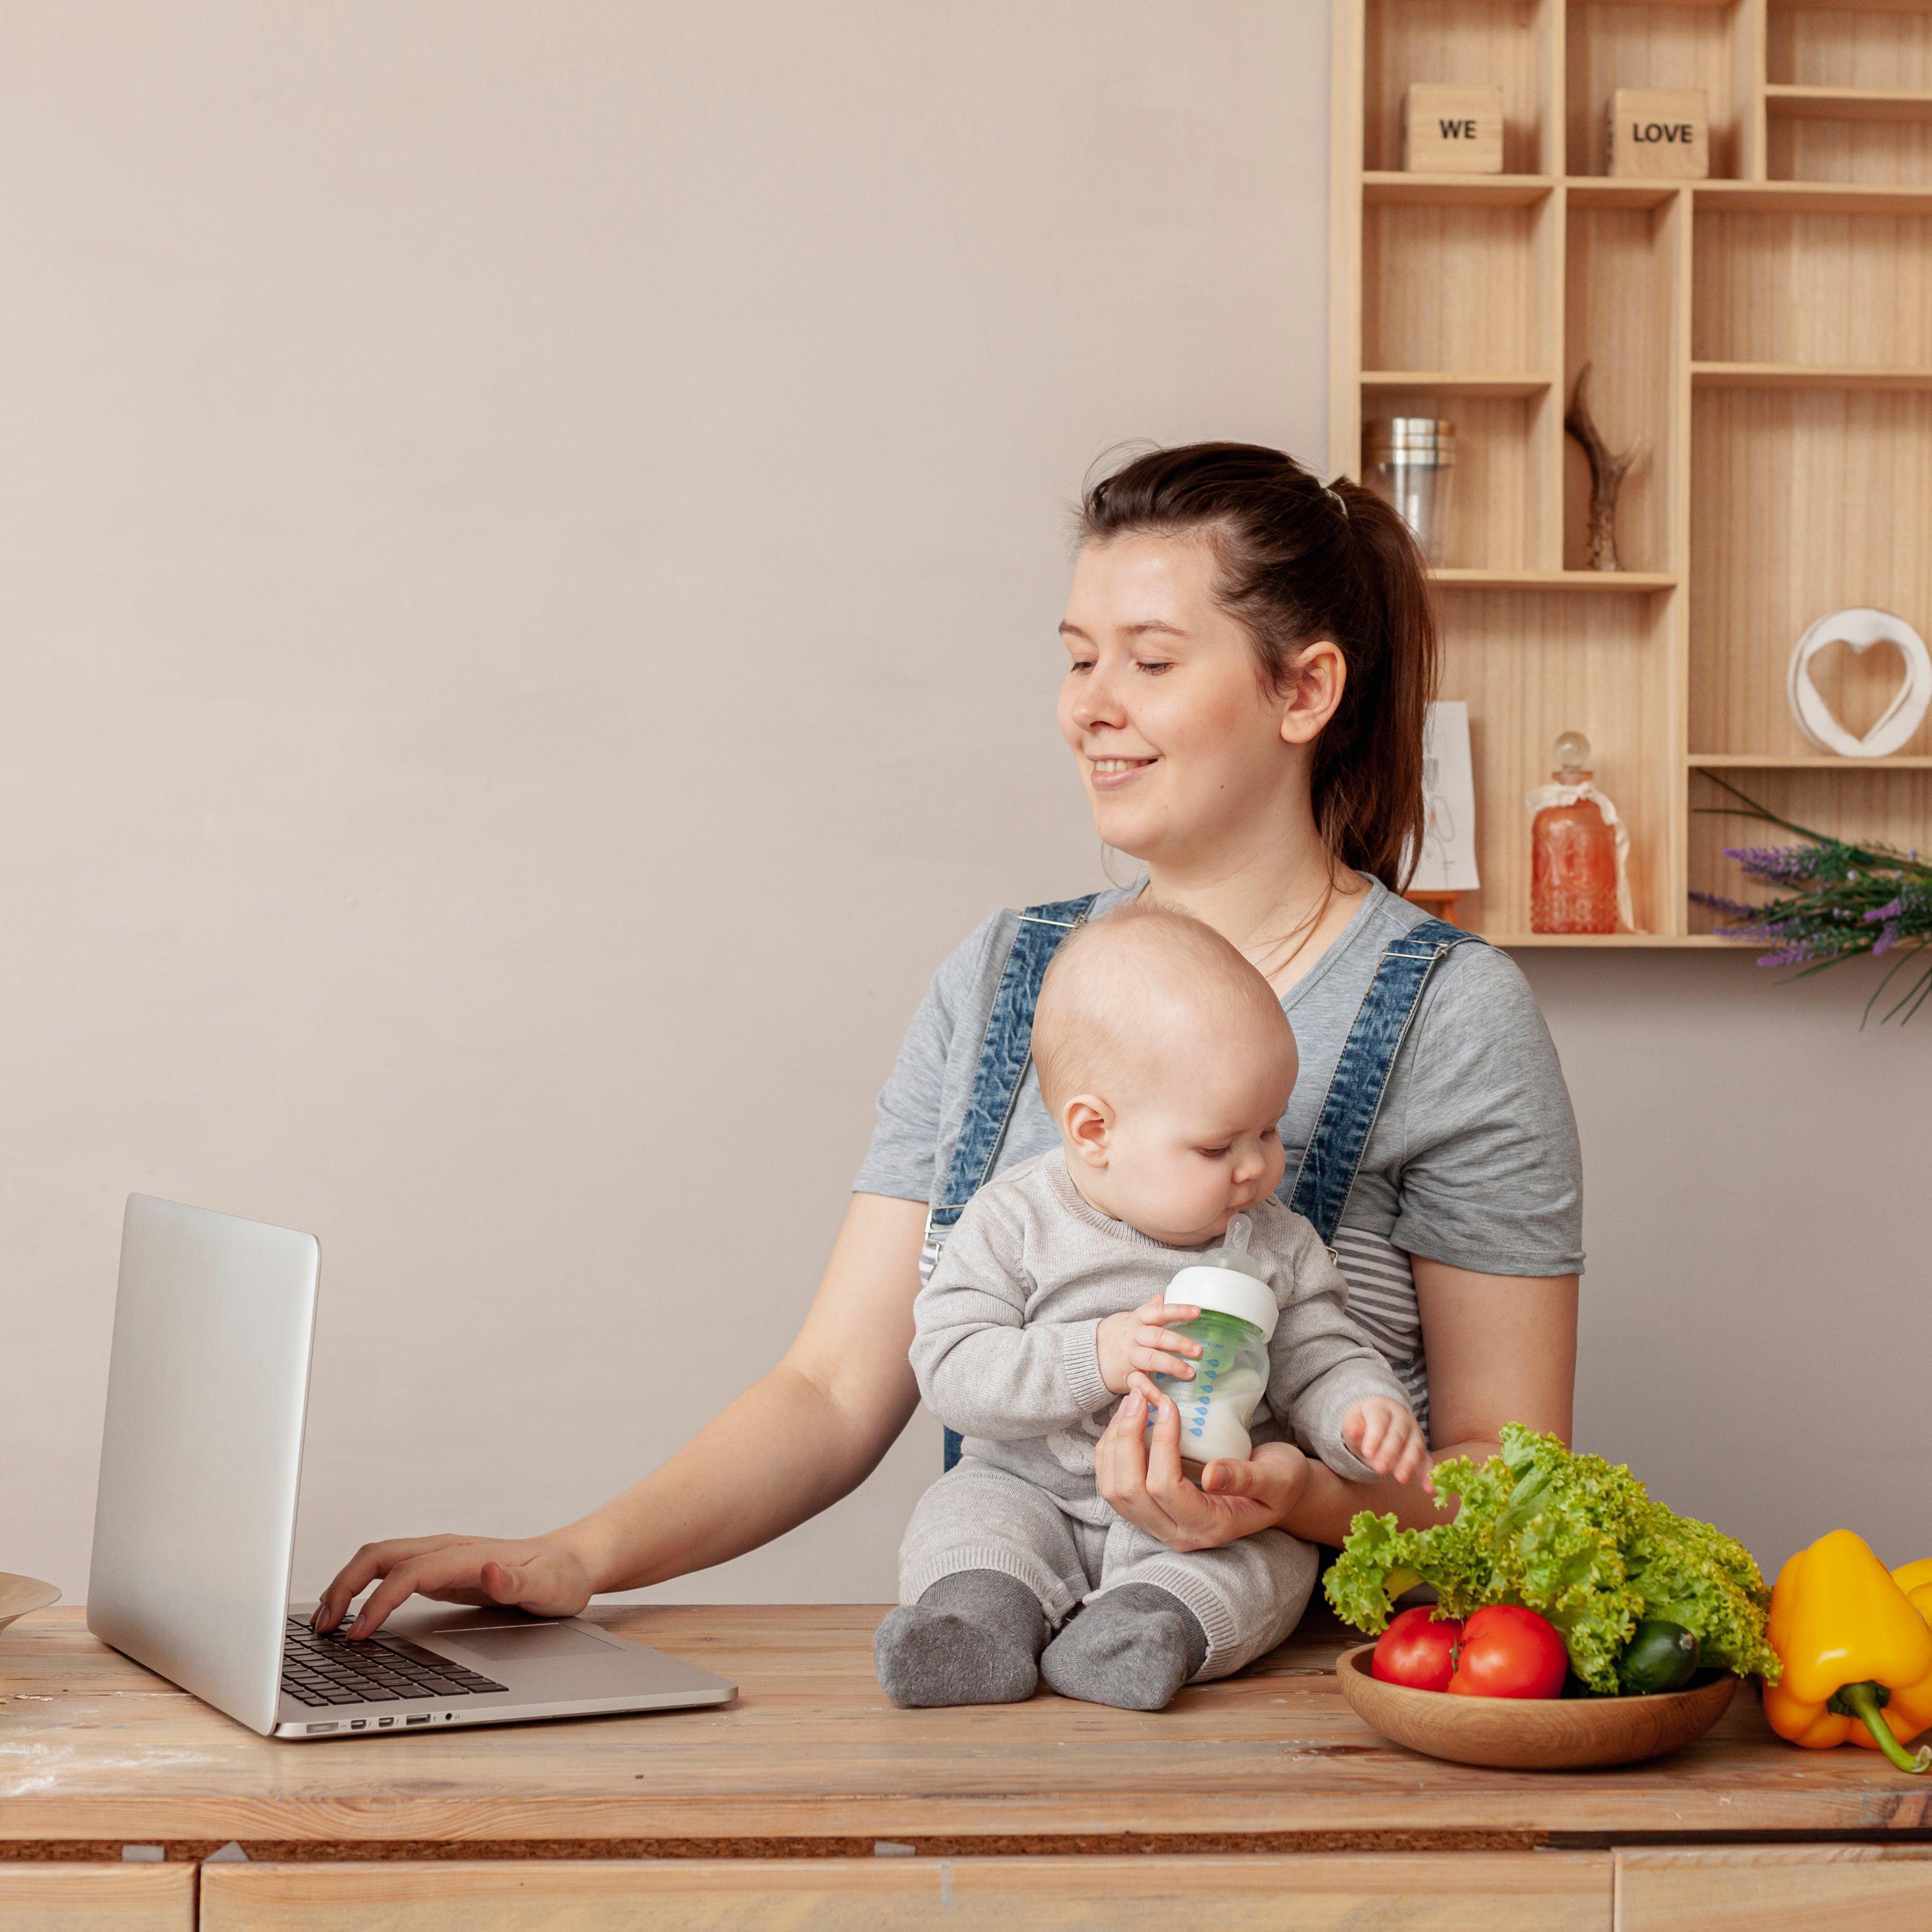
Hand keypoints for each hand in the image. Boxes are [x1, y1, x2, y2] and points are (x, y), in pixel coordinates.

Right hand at [312, 1533, 597, 1638]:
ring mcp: (442, 1558)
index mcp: (467, 1555)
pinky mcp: (440, 1570)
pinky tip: (353, 1612)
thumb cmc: (561, 1577)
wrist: (573, 1562)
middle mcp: (448, 1550)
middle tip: (322, 1626)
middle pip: (380, 1555)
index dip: (379, 1601)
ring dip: (347, 1585)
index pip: (409, 1572)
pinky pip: (390, 1572)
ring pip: (380, 1559)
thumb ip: (517, 1582)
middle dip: (344, 1586)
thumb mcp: (549, 1587)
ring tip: (324, 1620)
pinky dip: (363, 1588)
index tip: (359, 1632)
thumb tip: (488, 1570)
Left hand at [1094, 1380, 1306, 1552]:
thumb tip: (1212, 1475)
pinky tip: (1125, 1420)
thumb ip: (1246, 1478)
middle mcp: (1177, 1533)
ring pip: (1113, 1489)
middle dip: (1127, 1437)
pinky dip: (1111, 1450)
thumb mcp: (1277, 1478)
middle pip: (1129, 1491)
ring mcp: (1158, 1525)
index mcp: (1209, 1527)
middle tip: (1140, 1395)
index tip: (1168, 1404)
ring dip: (1114, 1442)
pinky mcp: (1148, 1511)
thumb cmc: (1280, 1481)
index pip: (1166, 1489)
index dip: (1160, 1443)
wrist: (1276, 1493)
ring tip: (1131, 1402)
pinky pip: (1113, 1484)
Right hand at [1095, 1295, 1201, 1395]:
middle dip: (1178, 1343)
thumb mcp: (1128, 1319)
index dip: (1178, 1311)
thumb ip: (1147, 1310)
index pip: (1159, 1313)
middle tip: (1198, 1350)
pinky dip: (1151, 1393)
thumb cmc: (1112, 1336)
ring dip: (1171, 1366)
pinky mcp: (1125, 1376)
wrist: (1084, 1355)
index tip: (1197, 1311)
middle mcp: (1134, 1338)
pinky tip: (1165, 1401)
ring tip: (1189, 1373)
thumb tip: (1162, 1296)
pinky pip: (1139, 1384)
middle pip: (1158, 1337)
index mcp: (1137, 1322)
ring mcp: (1130, 1357)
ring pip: (1151, 1359)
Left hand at [1341, 1398, 1430, 1485]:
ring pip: (1415, 1447)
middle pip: (1398, 1434)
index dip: (1374, 1436)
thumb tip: (1353, 1430)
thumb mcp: (1353, 1420)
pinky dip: (1428, 1475)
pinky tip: (1429, 1489)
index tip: (1367, 1452)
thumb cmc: (1364, 1422)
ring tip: (1400, 1479)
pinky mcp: (1421, 1449)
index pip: (1379, 1420)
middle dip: (1389, 1452)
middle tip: (1379, 1469)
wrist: (1379, 1417)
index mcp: (1382, 1408)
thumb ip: (1353, 1426)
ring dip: (1409, 1463)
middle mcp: (1402, 1418)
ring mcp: (1414, 1432)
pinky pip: (1427, 1461)